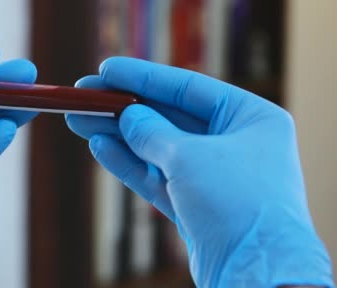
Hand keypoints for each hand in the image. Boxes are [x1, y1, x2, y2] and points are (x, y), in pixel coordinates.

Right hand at [65, 57, 333, 286]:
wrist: (257, 276)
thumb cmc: (238, 204)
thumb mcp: (190, 157)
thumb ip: (153, 132)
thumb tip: (128, 116)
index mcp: (251, 118)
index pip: (188, 87)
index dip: (144, 77)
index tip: (107, 69)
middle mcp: (235, 143)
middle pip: (168, 118)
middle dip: (124, 108)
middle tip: (84, 96)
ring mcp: (214, 177)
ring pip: (157, 149)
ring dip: (119, 136)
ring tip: (79, 120)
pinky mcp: (196, 206)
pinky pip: (157, 177)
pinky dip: (129, 163)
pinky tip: (99, 146)